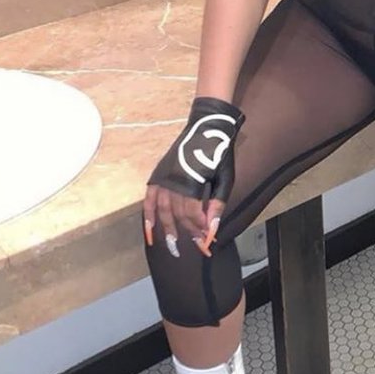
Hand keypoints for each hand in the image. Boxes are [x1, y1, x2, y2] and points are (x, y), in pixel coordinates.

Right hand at [142, 97, 243, 257]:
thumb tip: (212, 228)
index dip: (200, 229)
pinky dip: (149, 216)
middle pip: (179, 215)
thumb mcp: (225, 179)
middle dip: (189, 231)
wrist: (206, 127)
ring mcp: (163, 179)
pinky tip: (150, 232)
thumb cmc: (219, 154)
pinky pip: (149, 200)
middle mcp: (173, 182)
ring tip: (172, 246)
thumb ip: (217, 204)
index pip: (193, 215)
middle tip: (197, 245)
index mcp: (191, 183)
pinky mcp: (158, 175)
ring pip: (163, 211)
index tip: (208, 239)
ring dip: (167, 230)